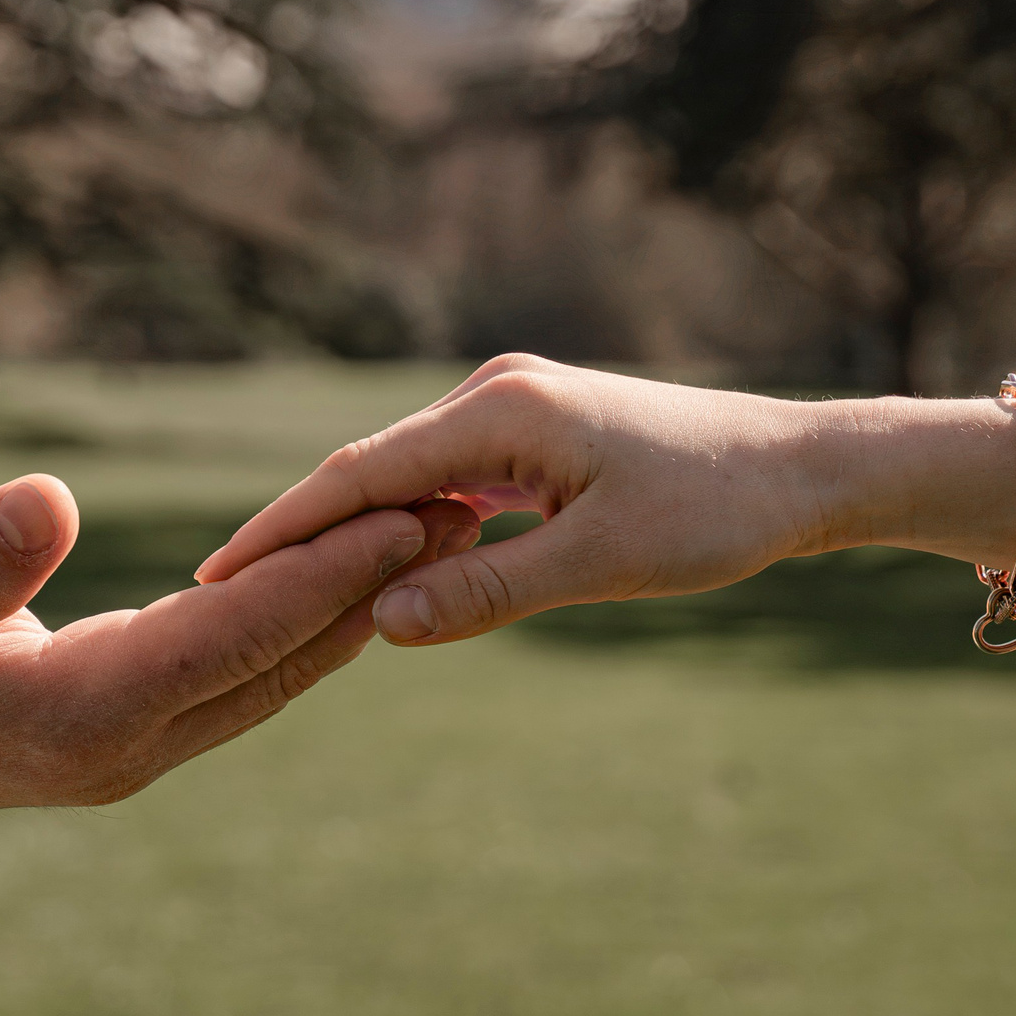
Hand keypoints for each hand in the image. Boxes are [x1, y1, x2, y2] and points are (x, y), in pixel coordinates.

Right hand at [0, 474, 479, 818]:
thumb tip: (54, 502)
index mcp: (77, 720)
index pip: (232, 639)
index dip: (324, 573)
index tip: (409, 512)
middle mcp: (121, 751)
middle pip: (280, 664)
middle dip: (376, 586)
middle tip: (473, 507)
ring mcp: (125, 751)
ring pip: (269, 677)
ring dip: (353, 606)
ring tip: (438, 530)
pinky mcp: (118, 732)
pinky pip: (234, 677)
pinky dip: (297, 624)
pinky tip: (346, 576)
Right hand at [194, 355, 829, 646]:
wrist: (803, 471)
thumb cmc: (716, 512)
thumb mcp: (601, 563)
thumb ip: (487, 590)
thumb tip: (381, 622)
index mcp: (499, 410)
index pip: (356, 474)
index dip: (280, 529)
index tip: (212, 579)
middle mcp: (494, 394)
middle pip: (366, 472)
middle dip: (296, 534)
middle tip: (216, 602)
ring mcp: (511, 411)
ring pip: (402, 481)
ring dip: (349, 535)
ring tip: (274, 594)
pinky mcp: (532, 436)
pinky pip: (443, 484)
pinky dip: (403, 527)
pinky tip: (376, 573)